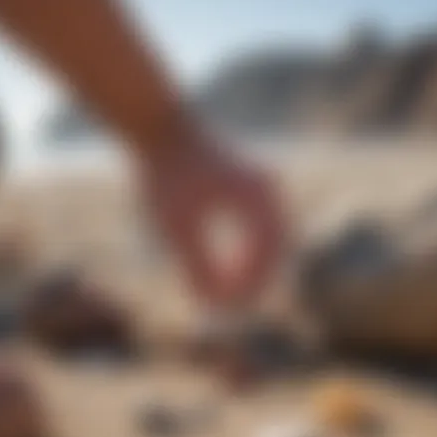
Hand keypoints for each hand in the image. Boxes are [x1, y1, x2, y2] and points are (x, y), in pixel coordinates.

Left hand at [146, 135, 283, 307]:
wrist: (159, 126)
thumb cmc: (165, 175)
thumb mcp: (176, 225)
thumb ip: (195, 265)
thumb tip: (212, 304)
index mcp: (257, 198)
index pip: (266, 256)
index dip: (247, 288)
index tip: (225, 310)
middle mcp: (268, 192)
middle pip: (276, 251)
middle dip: (255, 282)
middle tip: (231, 310)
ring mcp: (263, 188)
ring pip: (272, 241)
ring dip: (255, 269)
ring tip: (231, 295)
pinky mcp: (252, 188)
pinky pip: (261, 230)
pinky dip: (249, 253)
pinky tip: (229, 269)